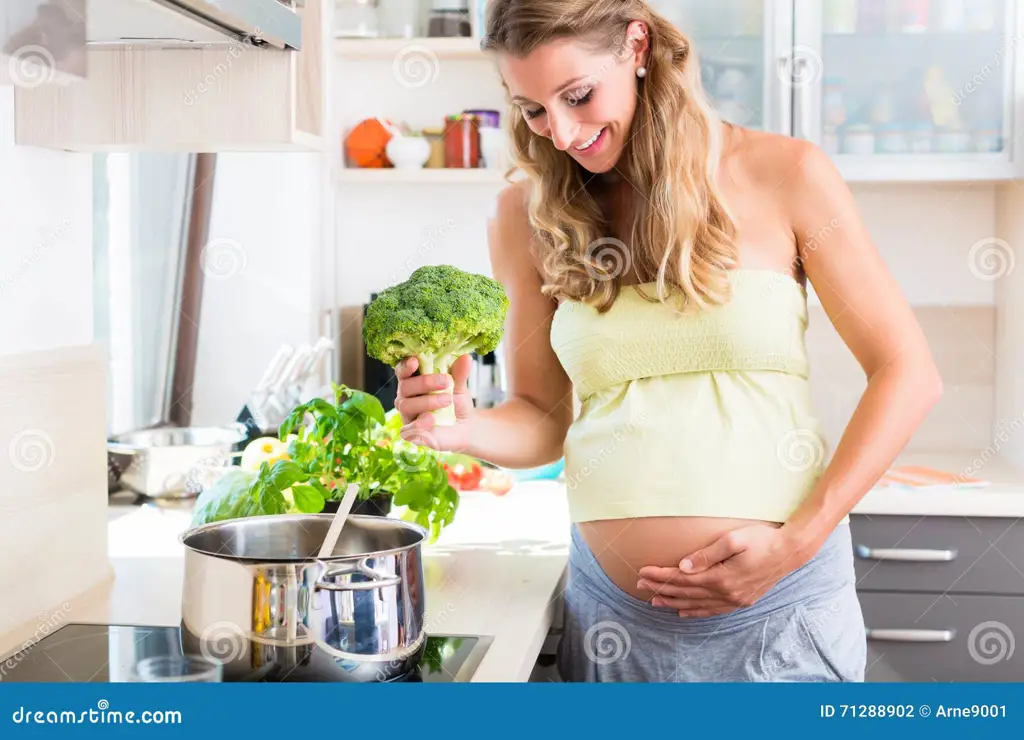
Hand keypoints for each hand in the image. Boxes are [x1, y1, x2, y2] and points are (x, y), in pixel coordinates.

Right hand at [394, 354, 474, 451]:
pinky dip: (419, 423)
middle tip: (447, 382)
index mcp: (413, 381)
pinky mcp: (411, 433)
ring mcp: (407, 415)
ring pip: (406, 405)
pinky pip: (407, 429)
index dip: (405, 366)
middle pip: (404, 386)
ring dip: (427, 401)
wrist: (466, 426)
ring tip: (447, 400)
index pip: (402, 371)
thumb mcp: (459, 385)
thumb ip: (459, 373)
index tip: (415, 360)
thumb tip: (466, 358)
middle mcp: (405, 397)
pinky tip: (431, 418)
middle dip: (425, 382)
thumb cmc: (456, 402)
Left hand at [635, 524, 812, 617]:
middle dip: (661, 589)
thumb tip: (683, 566)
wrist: (791, 551)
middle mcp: (727, 593)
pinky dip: (696, 612)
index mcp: (722, 578)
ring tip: (655, 601)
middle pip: (686, 593)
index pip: (683, 579)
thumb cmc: (762, 539)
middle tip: (640, 586)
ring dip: (674, 602)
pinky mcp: (742, 601)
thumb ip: (707, 554)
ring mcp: (735, 600)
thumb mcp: (734, 539)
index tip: (643, 572)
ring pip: (697, 605)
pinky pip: (713, 611)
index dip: (661, 576)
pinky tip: (684, 611)